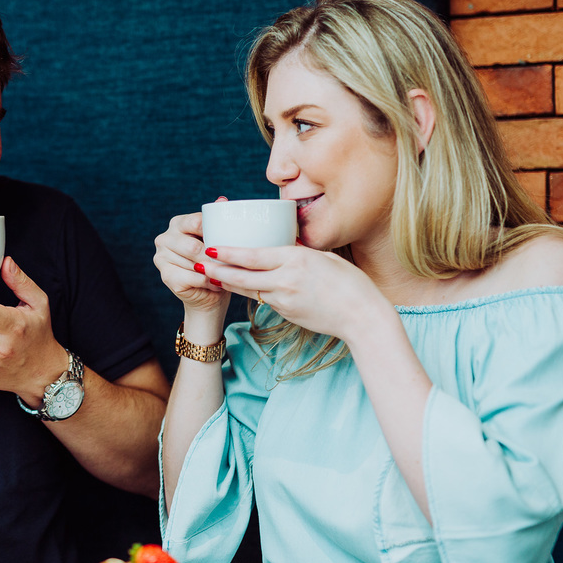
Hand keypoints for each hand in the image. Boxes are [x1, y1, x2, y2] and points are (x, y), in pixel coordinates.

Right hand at [153, 210, 231, 317]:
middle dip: (214, 257)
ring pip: (195, 263)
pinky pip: (193, 278)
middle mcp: (165, 238)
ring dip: (214, 271)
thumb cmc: (215, 263)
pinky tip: (215, 284)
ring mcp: (161, 257)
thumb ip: (218, 221)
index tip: (229, 242)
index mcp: (178, 223)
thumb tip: (222, 200)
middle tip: (229, 264)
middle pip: (194, 246)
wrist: (208, 294)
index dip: (214, 232)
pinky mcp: (165, 276)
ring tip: (224, 275)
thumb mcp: (219, 240)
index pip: (196, 222)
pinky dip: (208, 282)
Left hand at [201, 244, 387, 343]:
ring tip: (210, 274)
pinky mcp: (286, 314)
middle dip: (217, 269)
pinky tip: (242, 287)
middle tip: (198, 262)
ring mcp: (284, 300)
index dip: (228, 253)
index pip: (253, 256)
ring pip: (248, 290)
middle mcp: (286, 280)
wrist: (363, 318)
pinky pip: (264, 300)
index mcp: (296, 260)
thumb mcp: (325, 258)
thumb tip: (283, 244)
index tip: (210, 247)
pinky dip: (252, 293)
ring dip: (228, 282)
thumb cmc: (350, 283)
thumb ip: (300, 252)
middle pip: (242, 276)